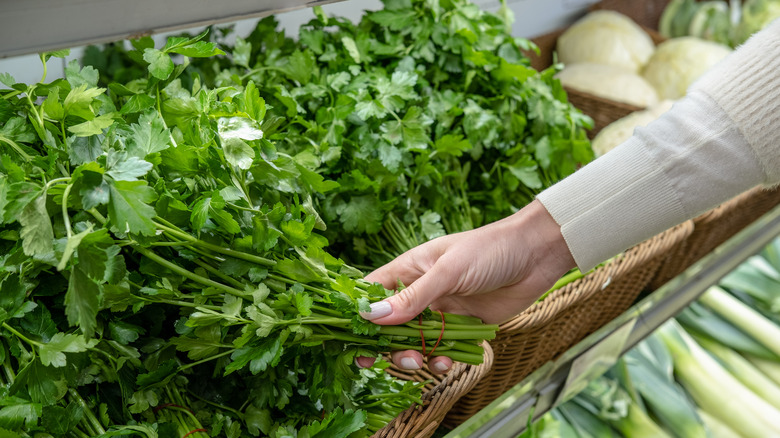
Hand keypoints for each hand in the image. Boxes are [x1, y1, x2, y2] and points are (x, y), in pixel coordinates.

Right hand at [358, 200, 575, 372]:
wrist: (537, 254)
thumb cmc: (489, 249)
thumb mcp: (448, 271)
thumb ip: (413, 297)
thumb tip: (373, 317)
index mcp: (410, 269)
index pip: (372, 292)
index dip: (359, 314)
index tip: (350, 338)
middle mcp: (421, 292)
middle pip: (390, 325)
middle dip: (386, 345)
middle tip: (385, 362)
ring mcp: (442, 310)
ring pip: (415, 341)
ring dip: (413, 356)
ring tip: (422, 362)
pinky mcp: (463, 326)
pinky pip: (444, 349)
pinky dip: (441, 360)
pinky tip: (448, 362)